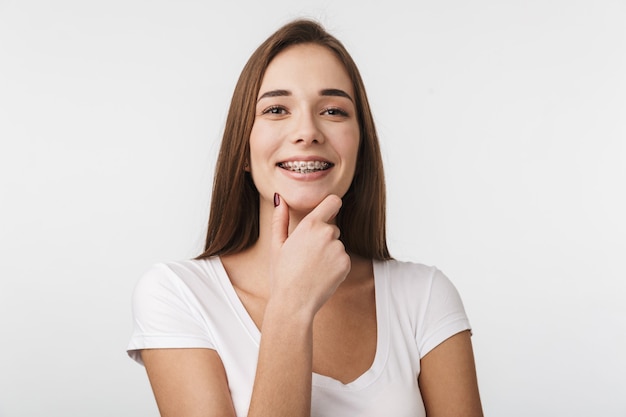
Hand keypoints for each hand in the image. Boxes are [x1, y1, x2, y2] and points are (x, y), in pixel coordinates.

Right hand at [269, 193, 350, 316]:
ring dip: (329, 252)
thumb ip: (280, 219)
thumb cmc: (282, 274)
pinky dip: (335, 265)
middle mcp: (327, 233)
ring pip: (337, 245)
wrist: (294, 302)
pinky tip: (321, 275)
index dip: (331, 205)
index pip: (333, 201)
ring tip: (312, 267)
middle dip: (323, 237)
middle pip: (332, 227)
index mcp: (310, 225)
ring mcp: (339, 249)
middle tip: (307, 255)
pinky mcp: (346, 263)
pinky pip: (343, 259)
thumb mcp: (276, 245)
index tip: (328, 211)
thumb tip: (280, 200)